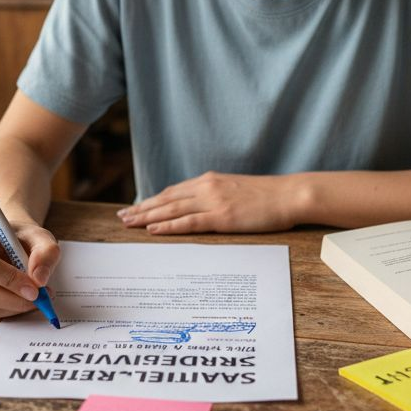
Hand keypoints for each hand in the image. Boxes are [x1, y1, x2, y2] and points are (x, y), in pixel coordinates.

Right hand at [0, 218, 59, 319]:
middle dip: (15, 299)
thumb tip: (39, 280)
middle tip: (41, 297)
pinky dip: (10, 309)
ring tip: (34, 294)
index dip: (9, 279)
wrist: (12, 242)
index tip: (34, 288)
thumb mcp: (42, 237)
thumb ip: (46, 253)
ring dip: (15, 305)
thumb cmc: (24, 238)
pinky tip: (21, 297)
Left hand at [116, 171, 296, 233]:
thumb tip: (201, 207)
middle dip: (141, 208)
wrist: (290, 195)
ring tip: (128, 223)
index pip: (173, 191)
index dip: (151, 200)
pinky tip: (153, 230)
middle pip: (166, 199)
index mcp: (209, 181)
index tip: (134, 207)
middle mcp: (206, 187)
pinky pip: (189, 222)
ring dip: (147, 217)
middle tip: (121, 217)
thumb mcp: (236, 190)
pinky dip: (169, 226)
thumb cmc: (268, 196)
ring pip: (172, 209)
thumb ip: (216, 196)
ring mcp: (213, 201)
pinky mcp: (222, 217)